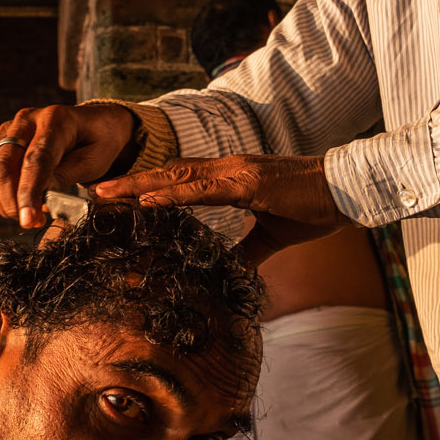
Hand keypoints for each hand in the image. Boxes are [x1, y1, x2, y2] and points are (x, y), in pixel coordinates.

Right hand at [0, 103, 138, 227]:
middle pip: (4, 166)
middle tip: (31, 222)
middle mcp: (26, 120)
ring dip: (0, 201)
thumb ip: (66, 176)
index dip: (28, 193)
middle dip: (13, 202)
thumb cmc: (99, 143)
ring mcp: (9, 129)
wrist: (95, 125)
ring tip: (25, 214)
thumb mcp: (94, 161)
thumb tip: (40, 196)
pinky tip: (9, 203)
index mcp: (55, 119)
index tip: (27, 220)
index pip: (35, 159)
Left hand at [94, 154, 350, 264]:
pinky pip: (202, 190)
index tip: (117, 195)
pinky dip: (171, 194)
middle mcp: (227, 169)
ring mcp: (235, 173)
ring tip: (106, 192)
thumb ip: (247, 250)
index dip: (147, 186)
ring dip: (138, 185)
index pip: (180, 181)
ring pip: (176, 178)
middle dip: (130, 183)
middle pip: (168, 175)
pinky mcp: (248, 183)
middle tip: (94, 191)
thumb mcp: (272, 235)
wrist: (346, 192)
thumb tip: (230, 269)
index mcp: (230, 178)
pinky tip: (146, 200)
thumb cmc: (313, 208)